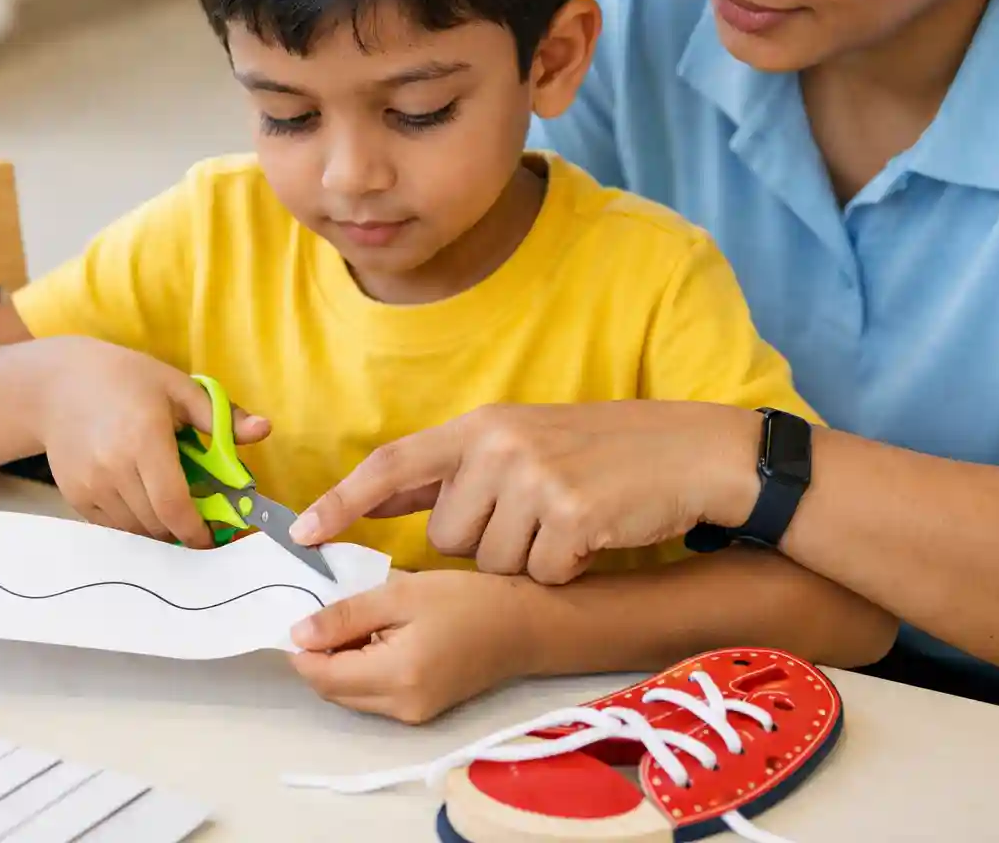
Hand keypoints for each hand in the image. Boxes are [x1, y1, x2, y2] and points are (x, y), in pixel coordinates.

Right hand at [34, 337, 269, 548]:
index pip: (176, 505)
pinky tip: (144, 502)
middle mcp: (114, 467)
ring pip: (136, 530)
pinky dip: (134, 524)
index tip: (215, 535)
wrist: (57, 384)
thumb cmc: (125, 379)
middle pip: (158, 523)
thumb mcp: (177, 387)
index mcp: (145, 438)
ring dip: (160, 528)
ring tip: (172, 509)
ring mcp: (90, 485)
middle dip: (183, 530)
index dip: (198, 530)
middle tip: (201, 522)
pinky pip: (112, 527)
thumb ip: (221, 416)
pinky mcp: (74, 496)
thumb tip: (265, 430)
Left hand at [289, 571, 538, 723]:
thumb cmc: (466, 600)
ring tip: (360, 621)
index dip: (300, 648)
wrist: (525, 627)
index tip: (300, 612)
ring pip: (349, 695)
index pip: (320, 675)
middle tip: (330, 611)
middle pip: (331, 690)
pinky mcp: (421, 712)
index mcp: (394, 677)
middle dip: (319, 655)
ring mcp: (411, 716)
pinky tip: (379, 639)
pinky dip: (363, 670)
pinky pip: (373, 696)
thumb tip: (297, 634)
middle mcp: (399, 708)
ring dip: (340, 663)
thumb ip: (346, 615)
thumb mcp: (401, 594)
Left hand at [291, 401, 760, 583]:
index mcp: (481, 424)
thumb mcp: (525, 440)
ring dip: (526, 558)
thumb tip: (386, 494)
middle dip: (483, 542)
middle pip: (446, 536)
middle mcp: (498, 446)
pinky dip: (563, 569)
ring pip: (489, 562)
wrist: (692, 453)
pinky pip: (537, 574)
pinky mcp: (571, 516)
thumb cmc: (605, 453)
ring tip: (566, 521)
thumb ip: (461, 466)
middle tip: (535, 515)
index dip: (345, 500)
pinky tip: (591, 536)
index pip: (393, 463)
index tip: (306, 533)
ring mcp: (535, 479)